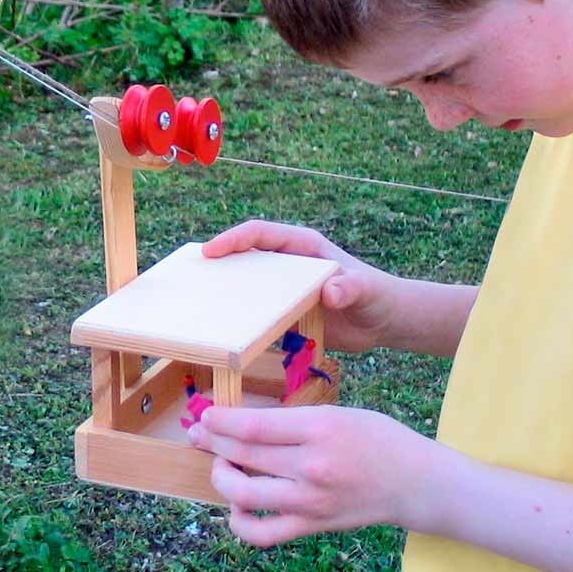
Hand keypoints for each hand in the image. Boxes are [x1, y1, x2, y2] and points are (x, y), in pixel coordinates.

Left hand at [188, 404, 433, 545]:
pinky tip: (238, 504)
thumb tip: (244, 424)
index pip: (255, 425)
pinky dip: (239, 522)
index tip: (205, 414)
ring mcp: (311, 500)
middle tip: (198, 433)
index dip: (222, 420)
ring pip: (244, 494)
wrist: (413, 481)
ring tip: (222, 465)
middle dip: (212, 442)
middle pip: (244, 455)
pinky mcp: (312, 525)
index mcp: (320, 427)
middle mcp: (312, 464)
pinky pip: (262, 533)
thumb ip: (293, 419)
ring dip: (221, 477)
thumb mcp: (337, 412)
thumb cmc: (375, 438)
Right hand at [202, 220, 399, 352]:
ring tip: (196, 307)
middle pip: (244, 257)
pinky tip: (224, 336)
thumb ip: (352, 288)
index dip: (233, 239)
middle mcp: (287, 263)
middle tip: (189, 280)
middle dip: (217, 264)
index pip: (260, 234)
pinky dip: (240, 321)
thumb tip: (331, 292)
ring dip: (224, 293)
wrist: (383, 321)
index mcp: (301, 246)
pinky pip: (256, 313)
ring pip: (245, 285)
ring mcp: (284, 288)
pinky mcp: (285, 312)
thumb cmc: (377, 295)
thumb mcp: (366, 290)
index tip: (209, 252)